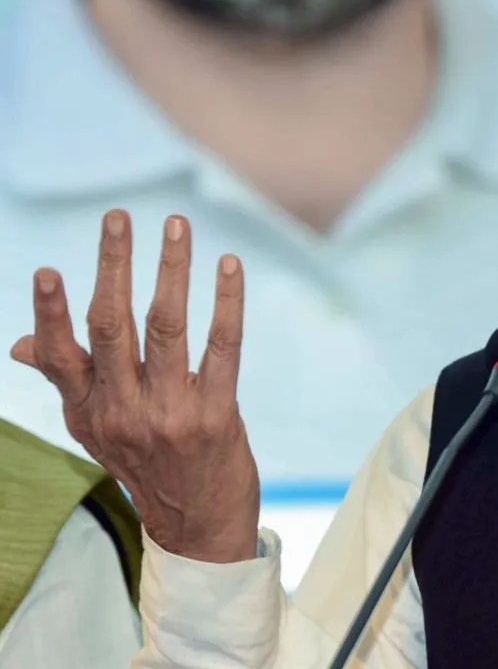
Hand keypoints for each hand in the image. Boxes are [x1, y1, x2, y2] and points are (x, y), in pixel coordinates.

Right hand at [10, 210, 259, 562]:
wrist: (198, 528)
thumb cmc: (147, 463)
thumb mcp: (96, 431)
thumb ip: (67, 381)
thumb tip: (20, 344)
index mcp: (88, 410)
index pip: (61, 355)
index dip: (51, 313)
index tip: (48, 270)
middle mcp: (123, 411)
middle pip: (113, 326)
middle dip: (114, 266)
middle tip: (119, 217)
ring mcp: (170, 414)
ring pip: (167, 327)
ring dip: (172, 270)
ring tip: (176, 225)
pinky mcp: (216, 416)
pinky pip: (222, 347)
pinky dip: (226, 303)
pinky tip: (228, 266)